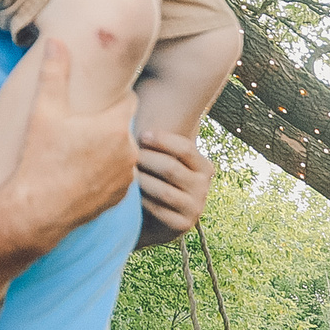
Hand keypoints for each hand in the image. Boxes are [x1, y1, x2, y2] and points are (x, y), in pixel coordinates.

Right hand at [0, 38, 140, 243]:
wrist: (36, 211)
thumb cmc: (40, 159)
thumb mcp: (43, 111)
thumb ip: (53, 73)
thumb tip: (55, 40)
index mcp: (116, 126)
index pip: (128, 100)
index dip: (112, 98)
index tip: (95, 103)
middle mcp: (129, 151)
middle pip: (124, 127)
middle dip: (108, 125)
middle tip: (81, 128)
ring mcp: (127, 177)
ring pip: (123, 153)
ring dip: (109, 150)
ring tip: (81, 152)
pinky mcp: (120, 198)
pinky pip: (119, 177)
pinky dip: (106, 174)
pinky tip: (83, 174)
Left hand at [135, 129, 212, 245]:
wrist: (149, 220)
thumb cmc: (152, 179)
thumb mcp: (160, 160)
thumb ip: (158, 140)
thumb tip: (140, 102)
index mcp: (204, 166)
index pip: (186, 148)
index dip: (162, 139)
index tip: (140, 135)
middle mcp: (204, 186)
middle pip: (171, 168)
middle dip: (145, 160)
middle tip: (125, 156)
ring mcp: (196, 207)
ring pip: (164, 191)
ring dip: (141, 181)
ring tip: (124, 173)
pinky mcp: (183, 226)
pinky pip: (159, 210)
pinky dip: (142, 201)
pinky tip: (130, 195)